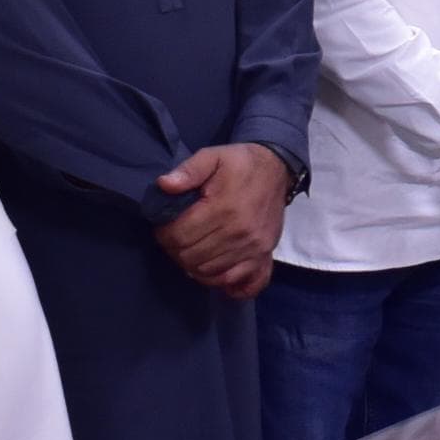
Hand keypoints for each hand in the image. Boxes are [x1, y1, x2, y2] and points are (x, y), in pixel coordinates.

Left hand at [154, 143, 290, 296]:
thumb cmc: (240, 164)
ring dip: (193, 265)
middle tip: (175, 238)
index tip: (163, 226)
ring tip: (190, 249)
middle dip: (175, 250)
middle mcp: (239, 233)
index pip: (179, 236)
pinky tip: (211, 270)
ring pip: (209, 273)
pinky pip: (238, 283)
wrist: (276, 169)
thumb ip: (188, 170)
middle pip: (191, 258)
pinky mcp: (264, 256)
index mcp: (223, 208)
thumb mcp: (212, 156)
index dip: (163, 234)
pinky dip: (220, 281)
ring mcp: (253, 248)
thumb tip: (164, 185)